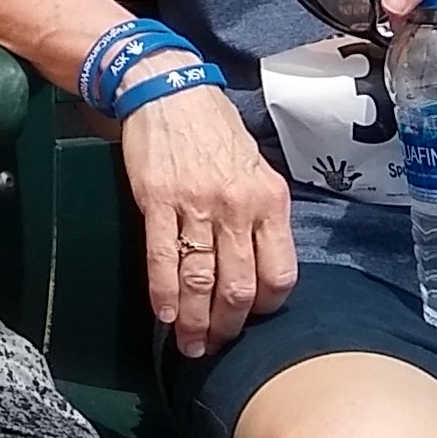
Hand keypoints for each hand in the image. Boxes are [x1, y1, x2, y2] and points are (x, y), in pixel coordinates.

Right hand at [118, 85, 296, 356]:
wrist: (169, 90)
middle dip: (228, 326)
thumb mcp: (256, 168)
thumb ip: (260, 214)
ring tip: (190, 345)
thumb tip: (259, 263)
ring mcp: (196, 204)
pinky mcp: (157, 201)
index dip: (265, 306)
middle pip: (239, 285)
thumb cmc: (214, 129)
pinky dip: (163, 293)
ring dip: (195, 320)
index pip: (279, 273)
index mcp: (269, 200)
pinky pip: (163, 257)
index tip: (251, 320)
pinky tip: (164, 315)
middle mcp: (238, 206)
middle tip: (217, 347)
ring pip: (200, 278)